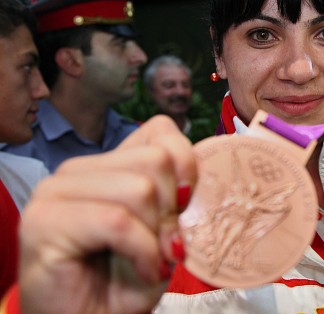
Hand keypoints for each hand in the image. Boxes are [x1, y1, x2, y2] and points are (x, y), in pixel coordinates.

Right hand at [18, 115, 195, 313]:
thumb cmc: (125, 282)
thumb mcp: (165, 232)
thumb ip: (175, 195)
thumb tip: (190, 180)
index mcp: (107, 165)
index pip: (161, 130)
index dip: (187, 167)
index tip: (186, 207)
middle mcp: (77, 170)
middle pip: (156, 159)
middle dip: (173, 210)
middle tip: (166, 246)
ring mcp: (56, 191)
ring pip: (141, 188)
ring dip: (157, 237)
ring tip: (150, 261)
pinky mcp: (45, 221)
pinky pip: (119, 221)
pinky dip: (143, 253)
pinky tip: (142, 271)